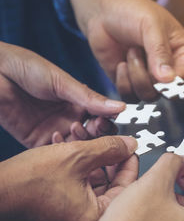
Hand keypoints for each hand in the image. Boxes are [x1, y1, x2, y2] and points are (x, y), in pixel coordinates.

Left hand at [0, 42, 123, 147]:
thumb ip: (90, 98)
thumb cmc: (25, 67)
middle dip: (96, 135)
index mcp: (79, 102)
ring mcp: (54, 130)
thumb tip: (120, 106)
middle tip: (94, 128)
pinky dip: (59, 151)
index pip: (102, 118)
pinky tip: (57, 139)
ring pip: (76, 147)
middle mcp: (69, 118)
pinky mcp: (36, 140)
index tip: (110, 122)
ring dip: (79, 143)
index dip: (107, 122)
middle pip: (92, 135)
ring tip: (74, 130)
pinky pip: (54, 153)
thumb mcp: (62, 81)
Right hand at [0, 136, 136, 220]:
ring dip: (92, 164)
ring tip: (88, 143)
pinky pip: (79, 195)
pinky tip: (74, 156)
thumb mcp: (77, 156)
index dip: (129, 162)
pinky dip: (79, 175)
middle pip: (111, 188)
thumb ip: (109, 148)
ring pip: (94, 189)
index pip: (127, 188)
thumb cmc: (26, 183)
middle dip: (108, 161)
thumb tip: (129, 145)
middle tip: (110, 144)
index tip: (130, 148)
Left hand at [71, 0, 183, 101]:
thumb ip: (160, 52)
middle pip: (167, 91)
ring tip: (130, 52)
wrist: (103, 13)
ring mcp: (150, 78)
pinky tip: (121, 64)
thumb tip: (168, 79)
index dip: (176, 81)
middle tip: (139, 50)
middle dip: (149, 75)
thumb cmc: (132, 11)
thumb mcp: (151, 25)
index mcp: (182, 52)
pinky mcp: (131, 84)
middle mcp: (169, 69)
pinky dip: (123, 82)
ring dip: (135, 75)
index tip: (163, 77)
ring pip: (148, 96)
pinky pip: (130, 96)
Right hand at [91, 154, 183, 220]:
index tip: (180, 170)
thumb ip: (173, 163)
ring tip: (151, 194)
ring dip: (167, 202)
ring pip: (181, 218)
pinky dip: (161, 217)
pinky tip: (146, 210)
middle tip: (164, 178)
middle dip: (177, 189)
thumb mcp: (155, 181)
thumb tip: (178, 160)